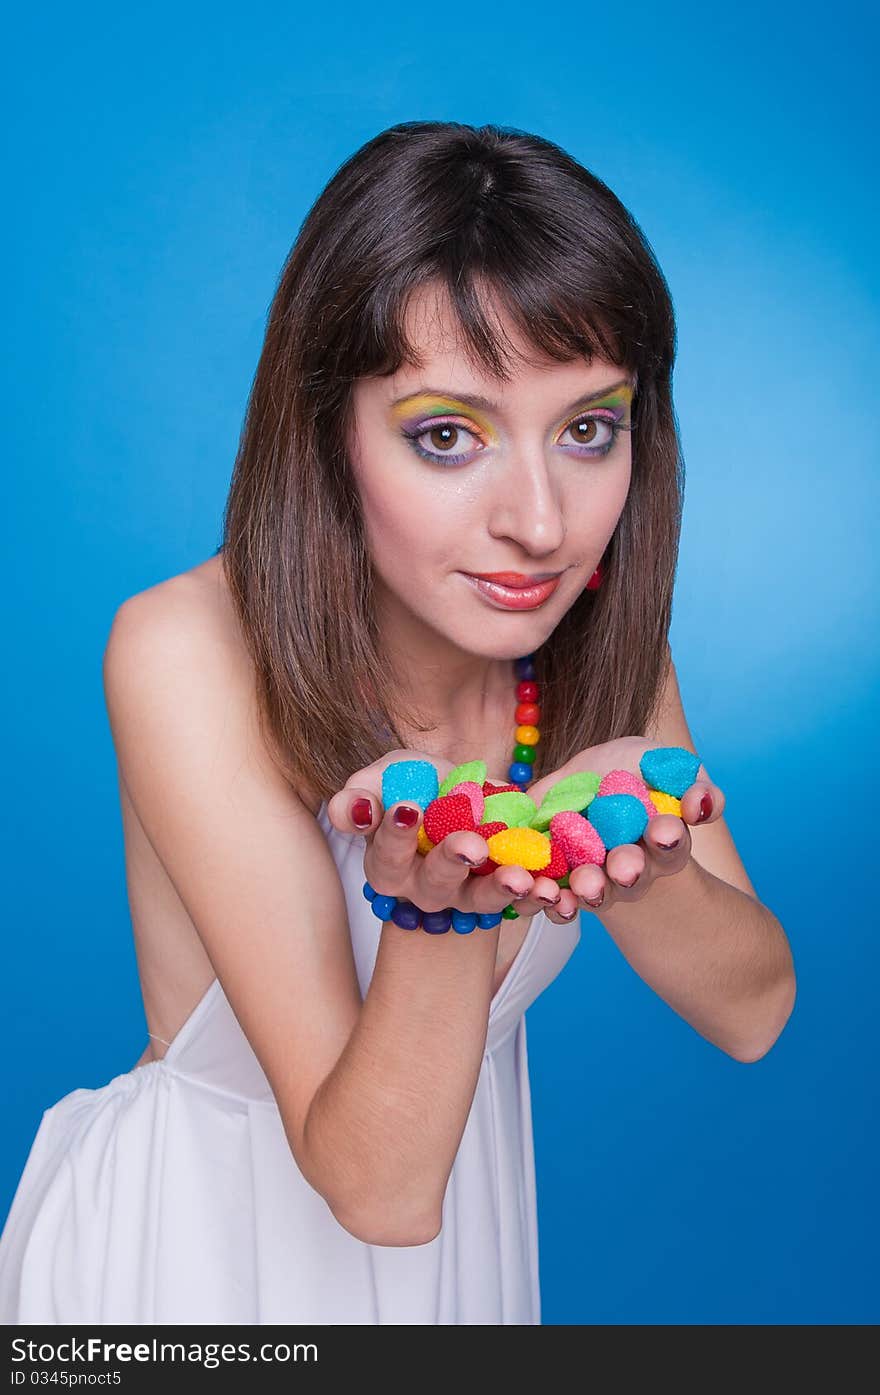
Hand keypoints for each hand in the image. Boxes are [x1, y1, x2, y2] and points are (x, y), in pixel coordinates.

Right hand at [326, 748, 563, 921]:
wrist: (463, 795)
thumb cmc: (413, 787)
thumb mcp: (384, 779)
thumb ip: (359, 795)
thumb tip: (355, 812)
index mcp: (389, 865)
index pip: (387, 855)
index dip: (395, 834)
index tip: (408, 807)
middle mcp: (426, 890)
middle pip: (436, 885)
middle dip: (453, 863)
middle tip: (471, 846)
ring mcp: (468, 895)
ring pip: (482, 900)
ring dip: (503, 890)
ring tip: (521, 877)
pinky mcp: (508, 893)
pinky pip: (526, 901)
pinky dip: (541, 896)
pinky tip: (555, 887)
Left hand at [523, 737, 726, 921]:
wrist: (590, 778)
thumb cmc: (637, 771)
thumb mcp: (664, 765)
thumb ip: (694, 785)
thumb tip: (699, 805)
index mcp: (662, 843)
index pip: (671, 846)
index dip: (669, 840)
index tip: (664, 831)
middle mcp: (630, 868)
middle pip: (632, 877)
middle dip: (628, 870)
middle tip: (624, 867)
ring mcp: (595, 877)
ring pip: (595, 893)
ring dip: (591, 889)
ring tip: (584, 883)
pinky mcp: (560, 878)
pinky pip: (558, 899)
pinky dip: (553, 900)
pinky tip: (549, 893)